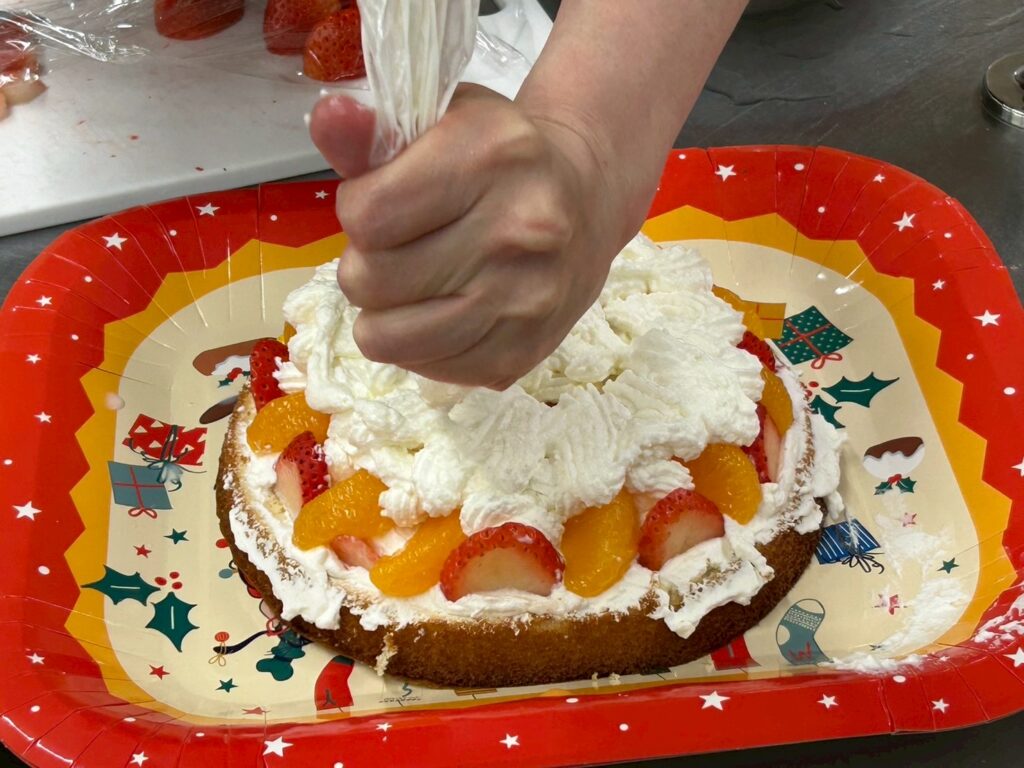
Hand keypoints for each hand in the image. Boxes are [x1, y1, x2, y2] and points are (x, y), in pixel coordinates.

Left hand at [309, 84, 631, 389]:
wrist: (586, 200)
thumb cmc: (497, 159)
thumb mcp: (441, 122)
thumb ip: (373, 130)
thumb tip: (328, 117)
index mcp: (491, 157)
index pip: (368, 216)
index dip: (356, 211)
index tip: (381, 203)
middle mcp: (518, 231)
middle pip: (371, 281)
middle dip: (365, 265)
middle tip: (397, 248)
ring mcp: (525, 301)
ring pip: (389, 340)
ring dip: (383, 314)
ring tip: (412, 285)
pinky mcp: (522, 354)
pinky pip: (426, 369)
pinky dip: (420, 346)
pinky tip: (445, 310)